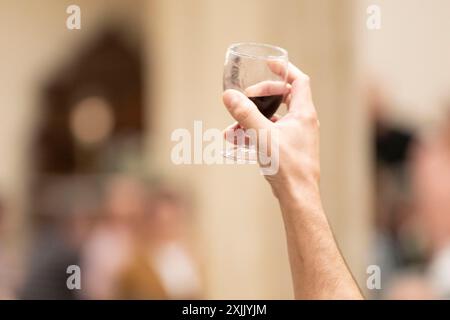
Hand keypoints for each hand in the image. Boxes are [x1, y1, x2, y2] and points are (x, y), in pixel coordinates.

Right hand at [222, 62, 319, 201]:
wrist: (297, 196)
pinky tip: (235, 142)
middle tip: (245, 97)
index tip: (269, 64)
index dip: (284, 69)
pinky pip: (269, 134)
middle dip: (261, 96)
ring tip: (231, 129)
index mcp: (303, 113)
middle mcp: (302, 122)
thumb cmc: (287, 166)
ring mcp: (295, 136)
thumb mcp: (263, 136)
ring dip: (251, 120)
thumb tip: (229, 95)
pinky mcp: (288, 149)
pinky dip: (254, 134)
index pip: (298, 81)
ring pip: (272, 119)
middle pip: (283, 97)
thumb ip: (246, 114)